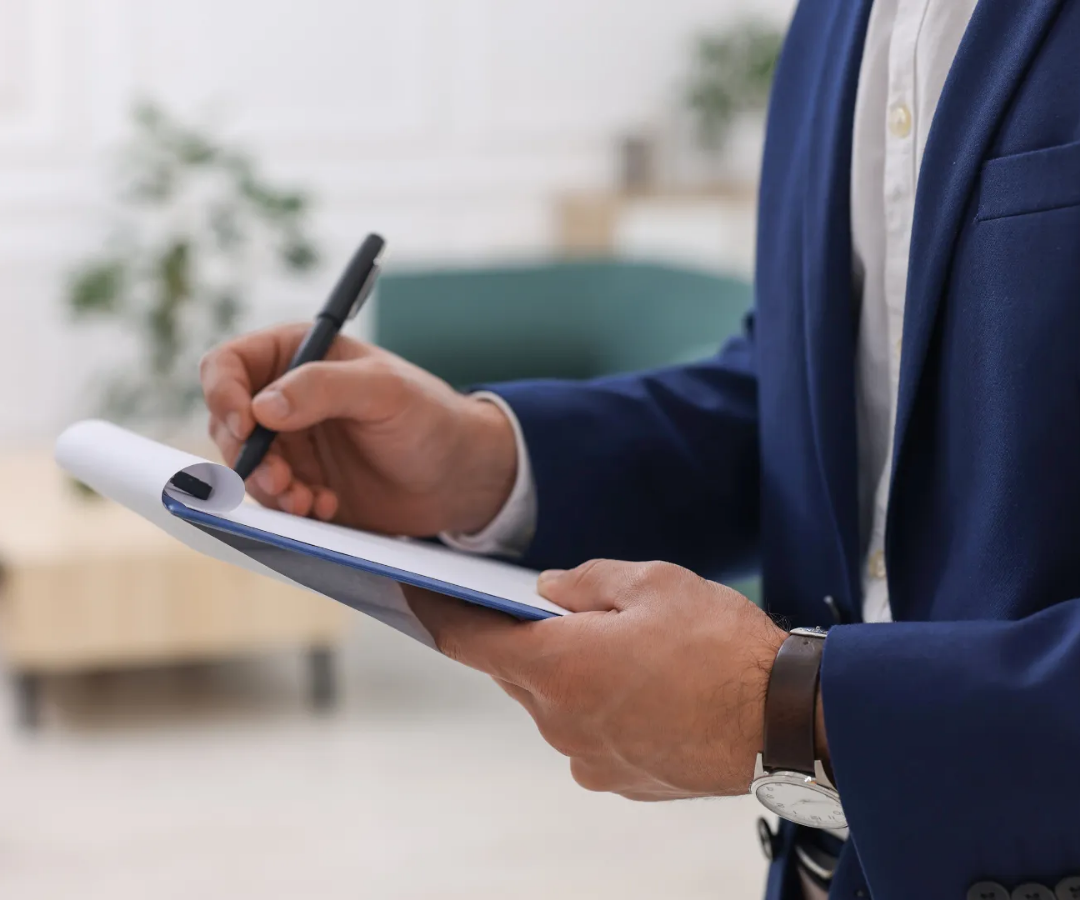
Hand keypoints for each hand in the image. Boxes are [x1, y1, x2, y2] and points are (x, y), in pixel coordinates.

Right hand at [200, 324, 517, 534]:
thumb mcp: (384, 392)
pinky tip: (327, 508)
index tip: (245, 427)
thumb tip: (262, 407)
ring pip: (246, 467)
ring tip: (307, 501)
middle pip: (228, 423)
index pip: (230, 365)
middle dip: (247, 455)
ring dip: (268, 488)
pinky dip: (290, 508)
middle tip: (281, 480)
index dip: (224, 394)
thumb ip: (323, 389)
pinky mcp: (302, 485)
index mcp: (298, 356)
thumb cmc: (431, 418)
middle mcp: (286, 398)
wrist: (460, 478)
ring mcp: (292, 445)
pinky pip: (273, 499)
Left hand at [405, 559, 790, 800]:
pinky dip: (599, 708)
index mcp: (558, 667)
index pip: (467, 641)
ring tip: (622, 650)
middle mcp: (560, 722)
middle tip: (556, 611)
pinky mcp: (620, 780)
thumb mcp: (652, 582)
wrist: (788, 721)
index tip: (415, 593)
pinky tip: (644, 689)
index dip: (436, 613)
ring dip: (570, 675)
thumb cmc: (722, 645)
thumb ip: (584, 583)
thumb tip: (543, 593)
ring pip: (555, 705)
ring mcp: (589, 759)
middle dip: (527, 640)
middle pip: (516, 673)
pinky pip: (588, 735)